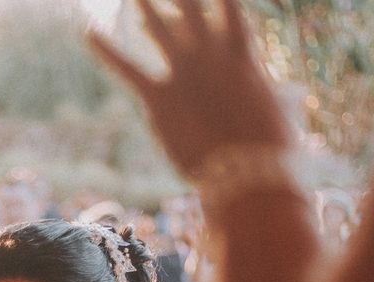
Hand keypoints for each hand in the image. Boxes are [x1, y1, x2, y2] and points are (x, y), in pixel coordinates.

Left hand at [89, 0, 289, 176]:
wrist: (245, 173)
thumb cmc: (269, 150)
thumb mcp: (277, 115)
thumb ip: (273, 96)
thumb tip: (284, 96)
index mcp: (242, 53)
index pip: (229, 7)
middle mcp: (210, 54)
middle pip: (190, 8)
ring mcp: (183, 72)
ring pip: (158, 28)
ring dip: (145, 8)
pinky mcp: (159, 97)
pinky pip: (128, 69)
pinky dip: (107, 52)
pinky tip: (89, 35)